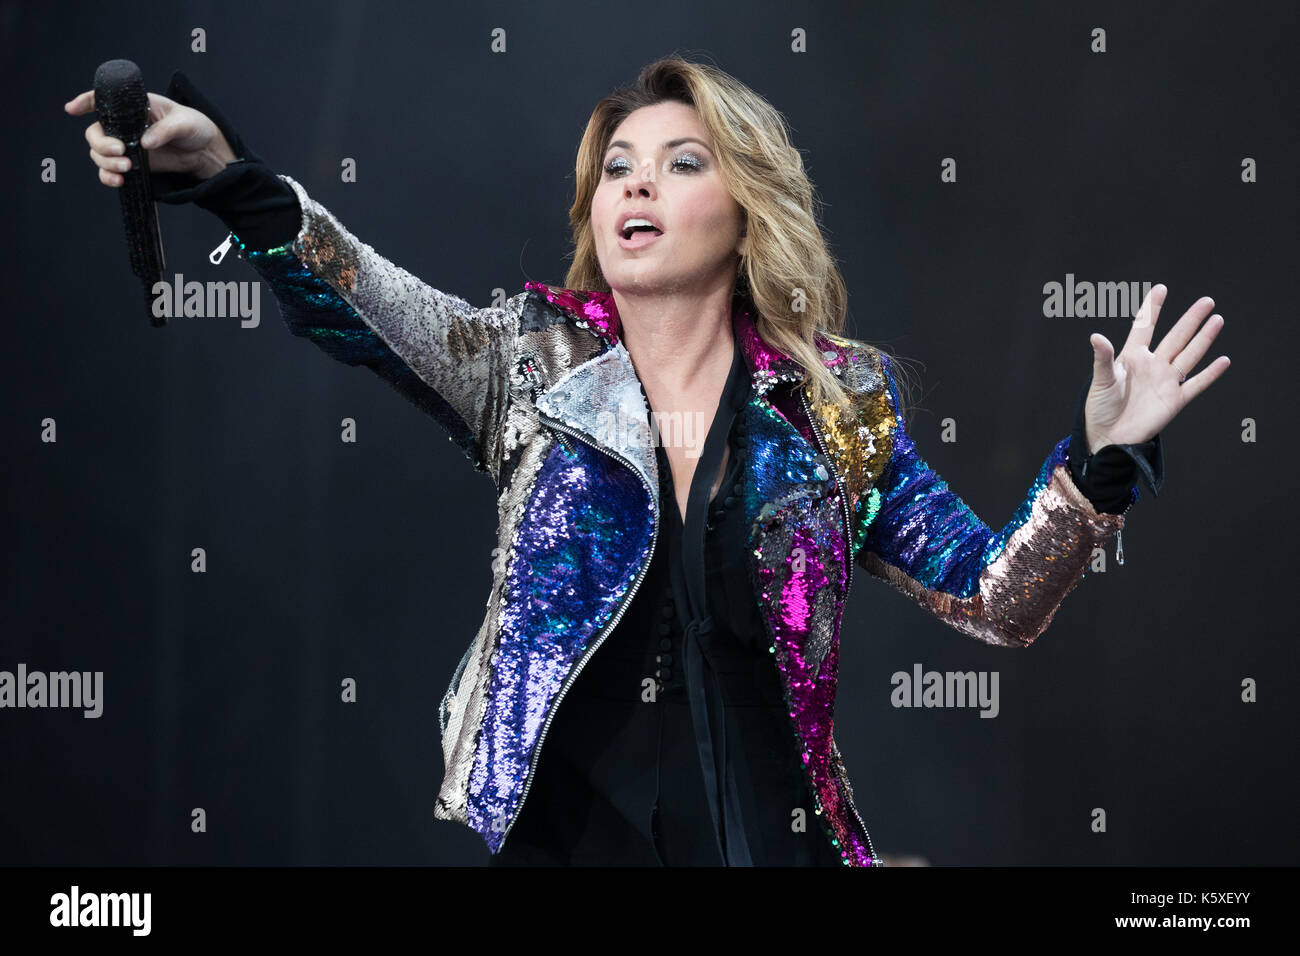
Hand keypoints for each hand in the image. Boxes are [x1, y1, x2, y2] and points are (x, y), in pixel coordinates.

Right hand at [64, 87, 236, 187]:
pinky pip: (109, 171)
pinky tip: (119, 181)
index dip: (85, 102)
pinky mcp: (131, 164)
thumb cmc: (194, 127)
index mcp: (134, 106)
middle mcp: (123, 125)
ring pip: (98, 154)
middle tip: (120, 153)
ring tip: (126, 168)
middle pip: (95, 133)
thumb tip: (145, 142)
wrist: (204, 151)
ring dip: (105, 162)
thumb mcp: (185, 123)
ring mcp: (125, 146)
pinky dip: (108, 177)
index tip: (72, 109)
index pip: (102, 100)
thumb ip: (165, 131)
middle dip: (100, 145)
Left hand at [1084, 285, 1229, 452]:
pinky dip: (1210, 373)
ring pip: (1189, 355)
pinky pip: (1196, 384)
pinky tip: (1223, 361)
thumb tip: (1096, 336)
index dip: (1152, 308)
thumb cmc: (1099, 408)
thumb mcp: (1101, 380)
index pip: (1145, 327)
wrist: (1108, 437)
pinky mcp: (1174, 400)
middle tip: (1206, 301)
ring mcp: (1165, 382)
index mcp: (1132, 357)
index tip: (1161, 288)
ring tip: (1217, 320)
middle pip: (1176, 337)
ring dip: (1204, 338)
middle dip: (1190, 319)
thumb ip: (1102, 358)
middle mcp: (1152, 365)